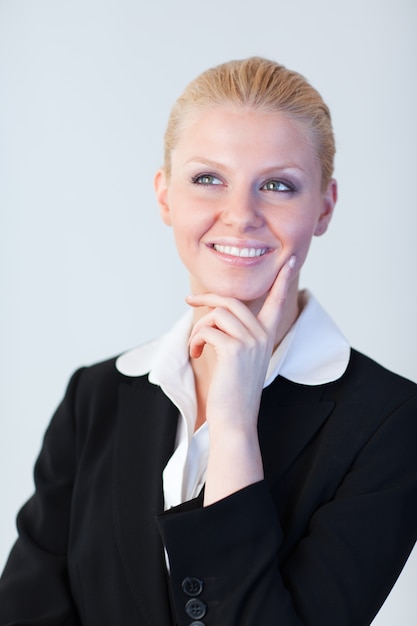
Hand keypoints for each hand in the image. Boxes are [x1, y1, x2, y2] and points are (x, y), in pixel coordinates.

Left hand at [186, 255, 296, 504]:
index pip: (278, 301)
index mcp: (267, 335)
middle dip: (207, 298)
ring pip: (217, 314)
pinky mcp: (234, 350)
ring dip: (198, 328)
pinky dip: (196, 341)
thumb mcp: (240, 358)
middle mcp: (263, 335)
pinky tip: (197, 354)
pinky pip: (207, 330)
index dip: (284, 279)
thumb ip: (236, 334)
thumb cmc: (234, 389)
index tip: (291, 260)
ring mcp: (250, 342)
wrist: (235, 419)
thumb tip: (215, 313)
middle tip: (189, 300)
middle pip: (232, 301)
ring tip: (197, 345)